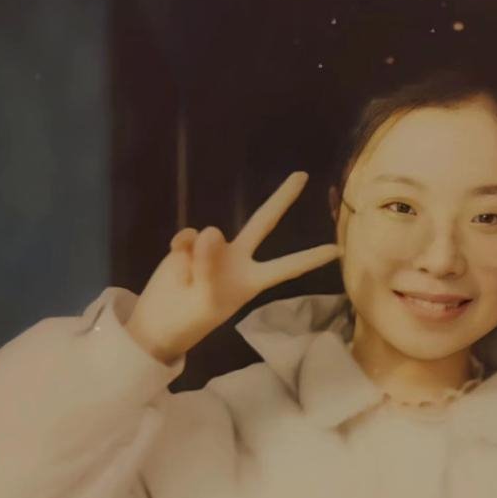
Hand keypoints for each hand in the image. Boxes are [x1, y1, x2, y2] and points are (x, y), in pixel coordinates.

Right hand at [125, 171, 340, 363]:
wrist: (159, 322)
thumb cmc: (191, 319)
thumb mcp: (207, 298)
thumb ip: (210, 264)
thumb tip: (210, 230)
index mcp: (251, 280)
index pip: (286, 267)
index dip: (310, 259)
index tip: (337, 250)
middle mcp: (237, 259)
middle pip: (263, 222)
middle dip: (282, 199)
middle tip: (303, 175)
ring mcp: (213, 249)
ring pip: (210, 235)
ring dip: (197, 256)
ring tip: (188, 280)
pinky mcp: (189, 245)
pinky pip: (187, 237)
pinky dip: (179, 251)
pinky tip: (175, 265)